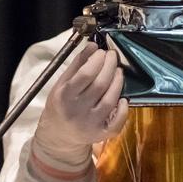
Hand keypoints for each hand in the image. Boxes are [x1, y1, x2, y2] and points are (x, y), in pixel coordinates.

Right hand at [34, 42, 128, 167]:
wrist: (59, 136)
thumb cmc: (61, 104)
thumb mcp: (62, 83)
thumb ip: (78, 64)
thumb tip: (93, 45)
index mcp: (64, 97)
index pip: (85, 75)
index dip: (97, 60)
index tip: (101, 52)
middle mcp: (77, 112)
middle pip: (100, 85)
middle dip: (109, 66)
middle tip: (112, 56)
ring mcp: (90, 124)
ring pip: (110, 100)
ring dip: (118, 82)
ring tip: (118, 71)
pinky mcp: (101, 134)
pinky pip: (117, 123)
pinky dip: (123, 109)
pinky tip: (123, 98)